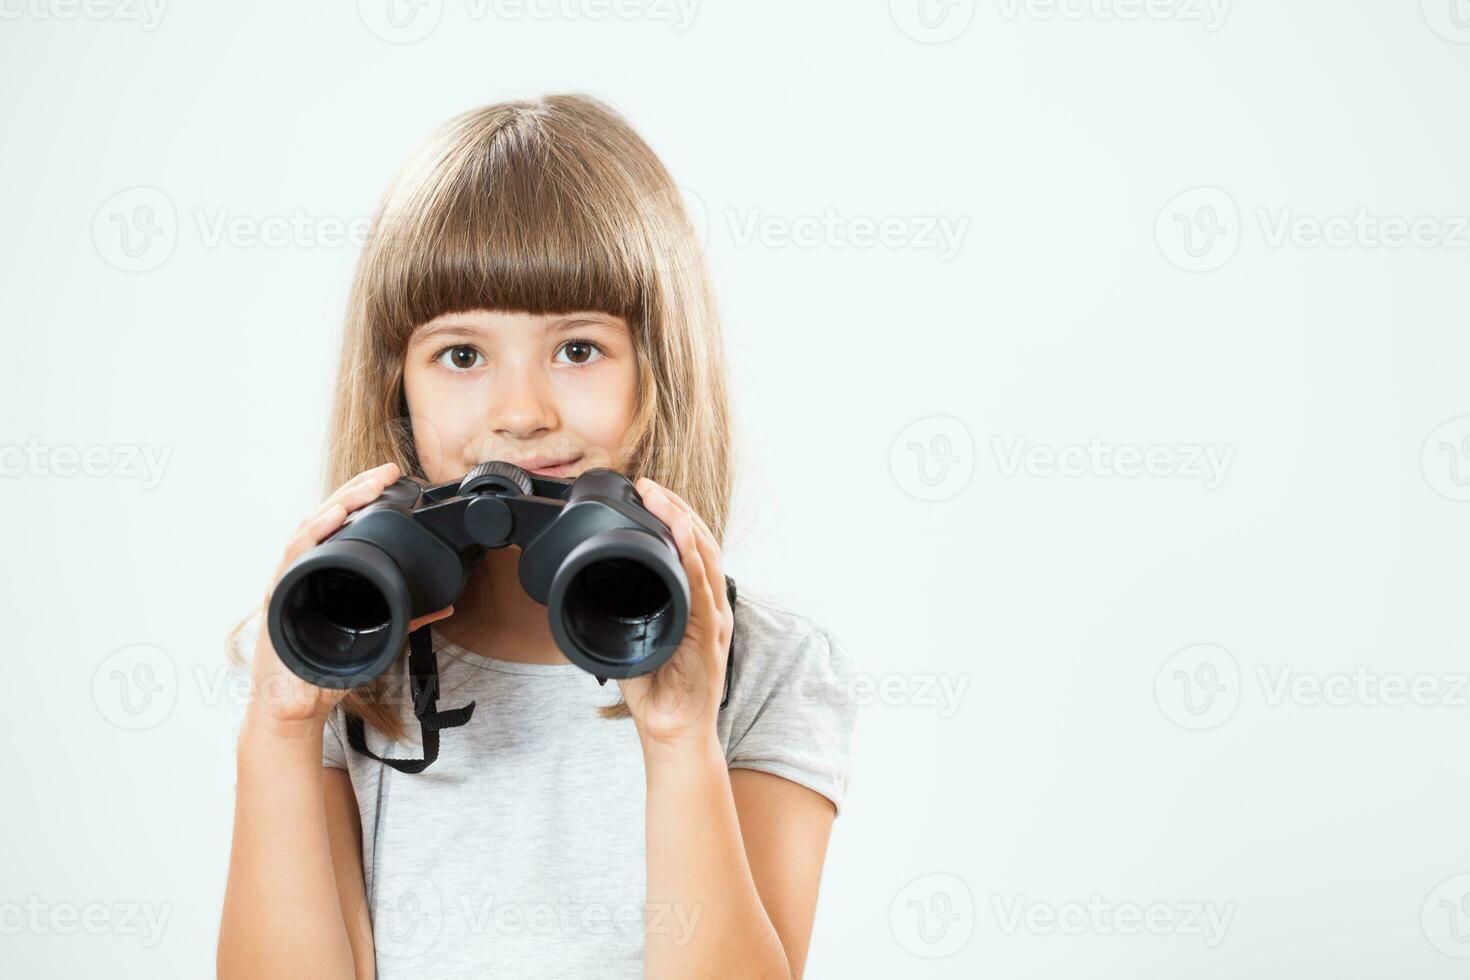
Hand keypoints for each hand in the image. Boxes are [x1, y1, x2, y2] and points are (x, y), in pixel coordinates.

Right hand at [247, 462, 454, 730]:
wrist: (294, 703)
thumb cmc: (327, 666)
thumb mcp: (376, 633)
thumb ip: (407, 614)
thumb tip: (446, 604)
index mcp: (326, 569)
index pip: (345, 522)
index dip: (365, 496)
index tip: (393, 477)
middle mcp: (305, 567)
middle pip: (329, 516)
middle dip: (358, 490)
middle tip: (387, 472)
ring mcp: (289, 577)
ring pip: (312, 527)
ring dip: (340, 503)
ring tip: (366, 487)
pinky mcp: (279, 593)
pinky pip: (295, 555)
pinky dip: (314, 533)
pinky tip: (333, 517)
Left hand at [617, 477, 734, 748]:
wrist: (672, 731)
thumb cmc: (656, 688)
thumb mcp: (630, 637)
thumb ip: (616, 611)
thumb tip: (583, 588)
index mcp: (694, 599)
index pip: (688, 545)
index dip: (671, 514)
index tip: (647, 491)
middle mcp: (709, 603)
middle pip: (700, 541)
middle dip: (675, 508)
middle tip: (649, 486)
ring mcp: (714, 619)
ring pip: (705, 559)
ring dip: (684, 526)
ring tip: (664, 502)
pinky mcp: (712, 639)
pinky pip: (705, 594)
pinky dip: (694, 565)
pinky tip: (684, 543)